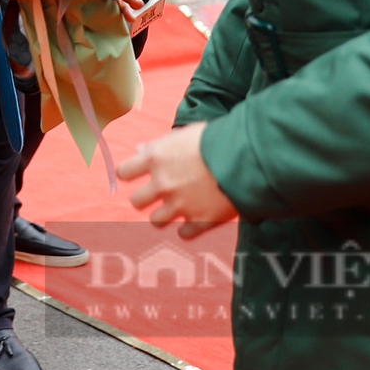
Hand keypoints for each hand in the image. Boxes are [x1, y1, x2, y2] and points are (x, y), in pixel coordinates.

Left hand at [117, 123, 238, 237]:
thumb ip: (161, 144)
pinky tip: (194, 220)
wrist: (246, 158)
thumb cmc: (216, 140)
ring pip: (155, 221)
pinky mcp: (199, 222)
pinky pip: (183, 234)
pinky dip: (187, 229)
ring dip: (163, 216)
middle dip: (145, 199)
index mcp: (156, 159)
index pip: (124, 173)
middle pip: (136, 202)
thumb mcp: (185, 134)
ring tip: (176, 208)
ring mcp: (180, 205)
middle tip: (158, 194)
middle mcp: (163, 184)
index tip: (134, 176)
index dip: (128, 175)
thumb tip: (140, 149)